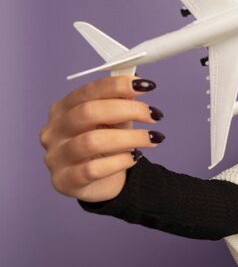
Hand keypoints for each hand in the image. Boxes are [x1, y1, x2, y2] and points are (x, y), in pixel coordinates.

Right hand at [40, 76, 163, 201]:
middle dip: (127, 110)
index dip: (118, 85)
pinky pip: (94, 169)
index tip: (147, 85)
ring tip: (153, 138)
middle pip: (88, 112)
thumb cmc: (105, 144)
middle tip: (154, 115)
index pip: (88, 91)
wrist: (100, 182)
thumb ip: (121, 103)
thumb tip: (139, 84)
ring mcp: (55, 157)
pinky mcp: (64, 181)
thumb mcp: (114, 120)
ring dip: (130, 138)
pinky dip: (120, 162)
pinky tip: (134, 158)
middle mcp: (54, 131)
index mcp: (62, 109)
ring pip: (92, 141)